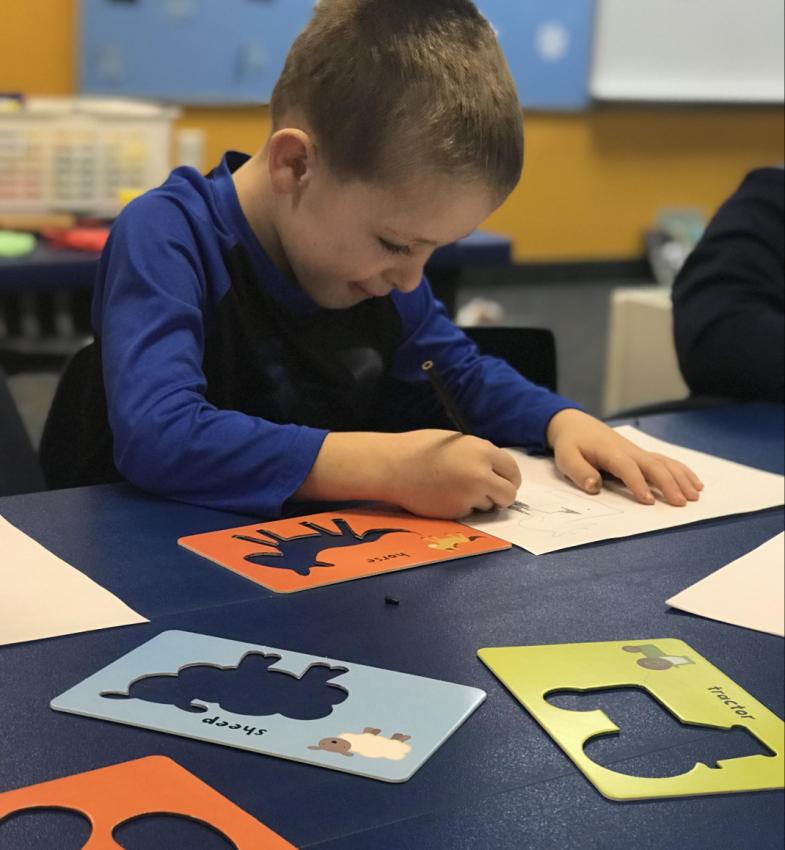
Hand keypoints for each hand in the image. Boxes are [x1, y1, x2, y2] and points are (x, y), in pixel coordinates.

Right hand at [389, 430, 521, 518]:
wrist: (393, 466)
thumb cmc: (422, 449)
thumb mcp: (458, 443)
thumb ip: (481, 456)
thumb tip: (498, 472)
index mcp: (483, 451)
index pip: (513, 471)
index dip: (509, 478)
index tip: (504, 481)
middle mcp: (481, 474)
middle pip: (509, 494)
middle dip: (501, 495)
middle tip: (491, 493)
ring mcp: (469, 495)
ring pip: (490, 505)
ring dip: (480, 501)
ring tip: (455, 488)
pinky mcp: (457, 512)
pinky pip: (470, 512)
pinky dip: (462, 507)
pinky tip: (444, 495)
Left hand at [546, 409, 703, 505]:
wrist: (575, 425)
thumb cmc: (571, 443)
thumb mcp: (566, 457)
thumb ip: (580, 472)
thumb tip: (595, 487)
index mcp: (610, 452)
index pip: (627, 468)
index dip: (638, 484)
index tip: (649, 501)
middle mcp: (629, 451)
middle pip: (653, 465)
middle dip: (669, 484)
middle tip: (681, 503)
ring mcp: (638, 452)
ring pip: (664, 463)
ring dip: (681, 478)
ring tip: (694, 495)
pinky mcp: (641, 455)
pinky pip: (666, 461)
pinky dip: (682, 471)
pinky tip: (695, 483)